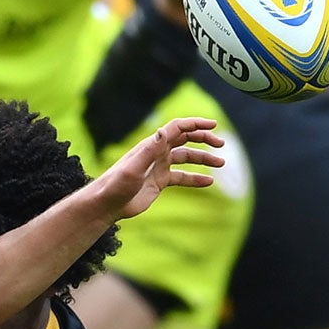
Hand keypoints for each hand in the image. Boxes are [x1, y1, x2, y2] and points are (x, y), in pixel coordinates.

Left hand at [96, 116, 224, 219]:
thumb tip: (162, 131)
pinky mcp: (160, 181)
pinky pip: (182, 177)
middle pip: (185, 139)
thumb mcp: (134, 167)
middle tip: (221, 145)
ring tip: (221, 163)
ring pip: (186, 158)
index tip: (214, 124)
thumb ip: (149, 150)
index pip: (177, 128)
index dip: (195, 124)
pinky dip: (196, 178)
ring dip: (203, 158)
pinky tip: (209, 182)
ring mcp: (159, 166)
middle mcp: (157, 152)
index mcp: (152, 145)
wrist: (107, 204)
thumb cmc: (116, 185)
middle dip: (204, 138)